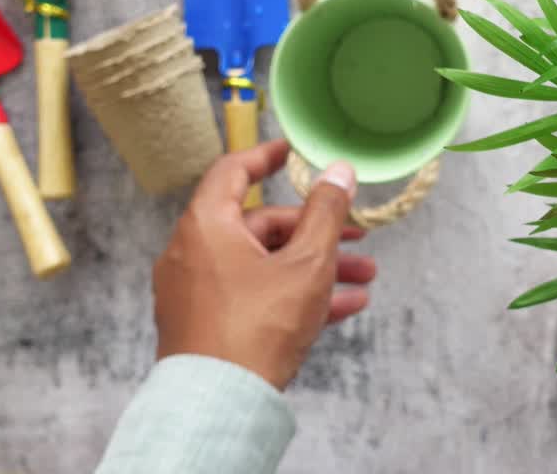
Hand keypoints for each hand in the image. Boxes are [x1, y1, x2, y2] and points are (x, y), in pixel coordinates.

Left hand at [153, 139, 374, 389]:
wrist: (219, 404)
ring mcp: (196, 292)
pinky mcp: (205, 325)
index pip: (234, 172)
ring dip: (314, 268)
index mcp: (207, 225)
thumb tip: (339, 172)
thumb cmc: (256, 328)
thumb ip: (327, 213)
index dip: (266, 157)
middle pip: (261, 226)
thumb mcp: (307, 263)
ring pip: (263, 266)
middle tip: (357, 239)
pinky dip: (292, 295)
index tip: (291, 153)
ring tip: (363, 279)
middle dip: (316, 233)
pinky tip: (343, 307)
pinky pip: (254, 297)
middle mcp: (193, 253)